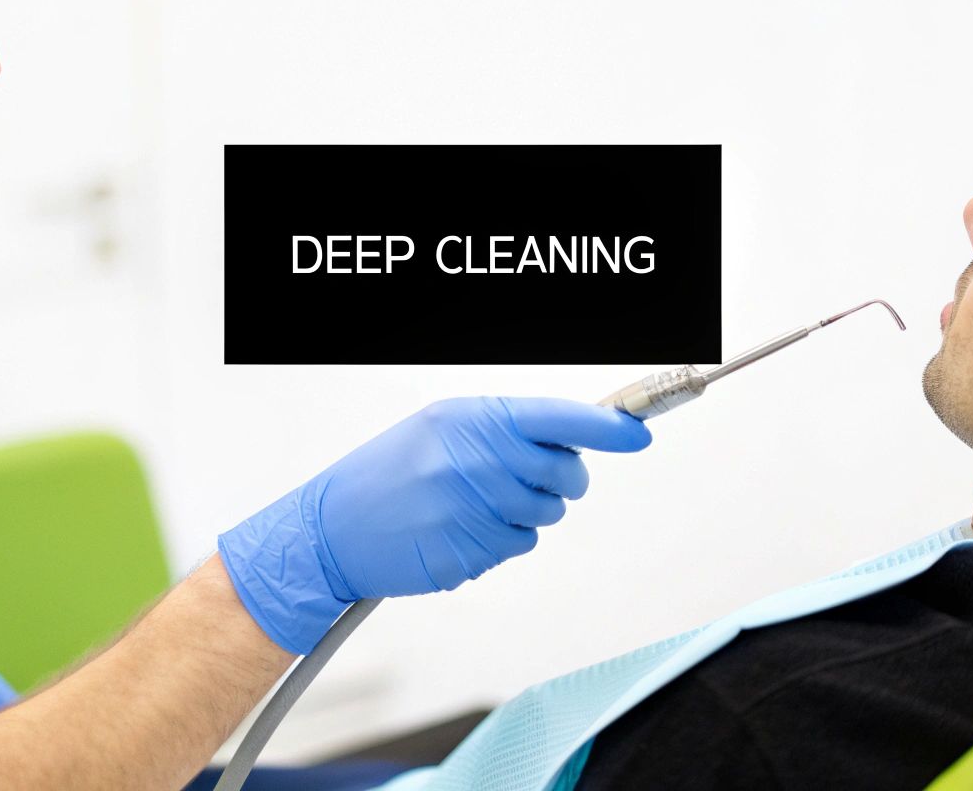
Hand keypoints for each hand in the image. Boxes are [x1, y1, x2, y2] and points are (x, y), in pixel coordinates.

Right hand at [217, 396, 651, 653]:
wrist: (332, 529)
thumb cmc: (391, 473)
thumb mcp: (442, 429)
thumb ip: (505, 430)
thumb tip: (575, 433)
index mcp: (471, 421)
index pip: (557, 418)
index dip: (607, 428)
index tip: (639, 434)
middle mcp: (476, 462)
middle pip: (566, 474)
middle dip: (560, 479)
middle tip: (523, 478)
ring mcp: (472, 511)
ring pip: (545, 515)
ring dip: (524, 512)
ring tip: (473, 504)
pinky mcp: (469, 554)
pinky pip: (517, 546)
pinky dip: (499, 541)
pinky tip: (460, 530)